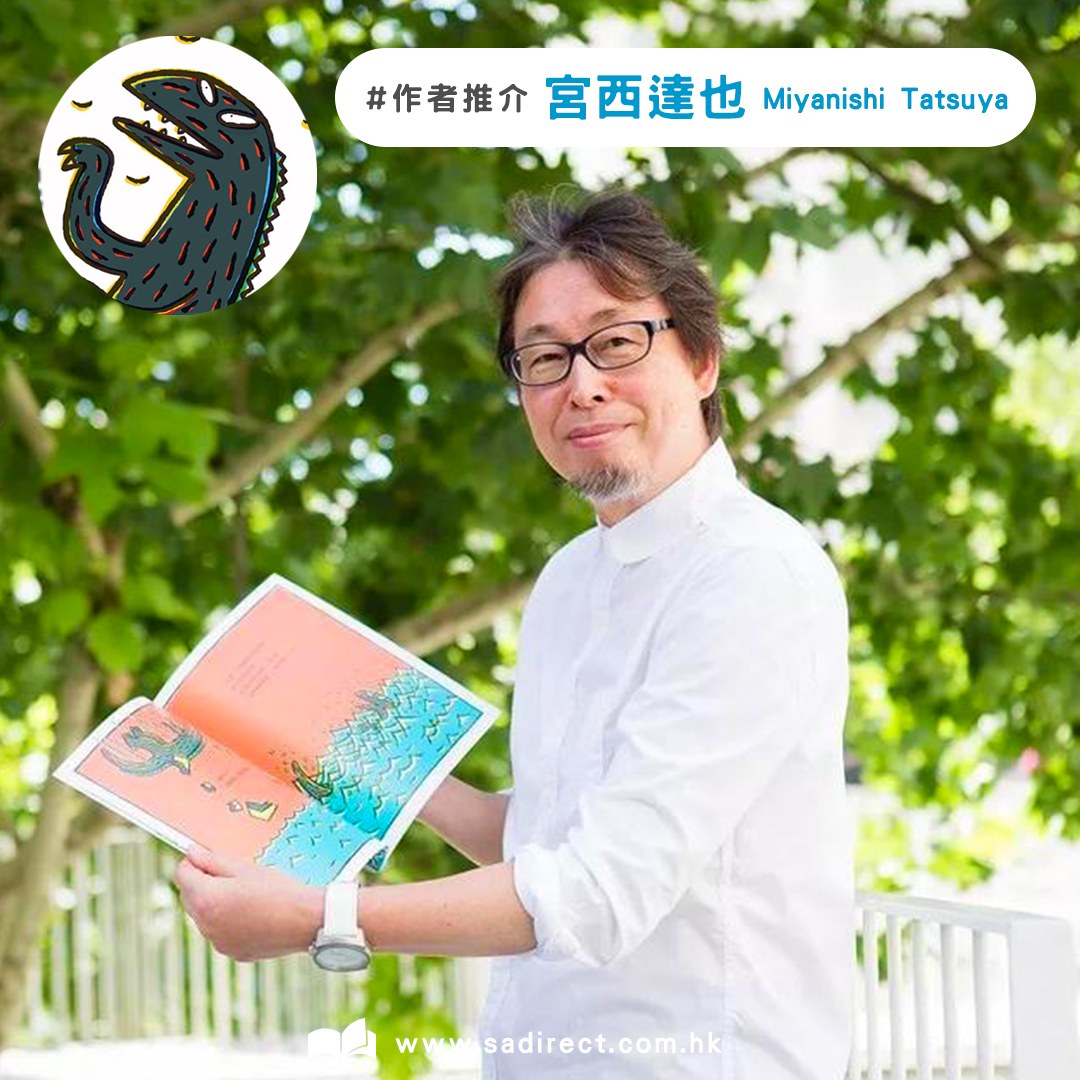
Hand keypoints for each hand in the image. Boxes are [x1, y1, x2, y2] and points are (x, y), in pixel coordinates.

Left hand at [173, 845, 323, 961]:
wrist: (306, 921)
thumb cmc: (279, 890)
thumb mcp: (245, 868)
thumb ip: (213, 860)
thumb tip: (192, 854)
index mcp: (207, 900)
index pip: (182, 875)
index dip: (193, 862)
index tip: (206, 857)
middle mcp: (206, 925)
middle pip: (189, 897)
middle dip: (201, 883)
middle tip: (228, 873)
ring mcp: (218, 942)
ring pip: (203, 917)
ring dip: (214, 903)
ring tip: (244, 895)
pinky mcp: (232, 952)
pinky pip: (220, 933)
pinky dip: (227, 922)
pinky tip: (252, 913)